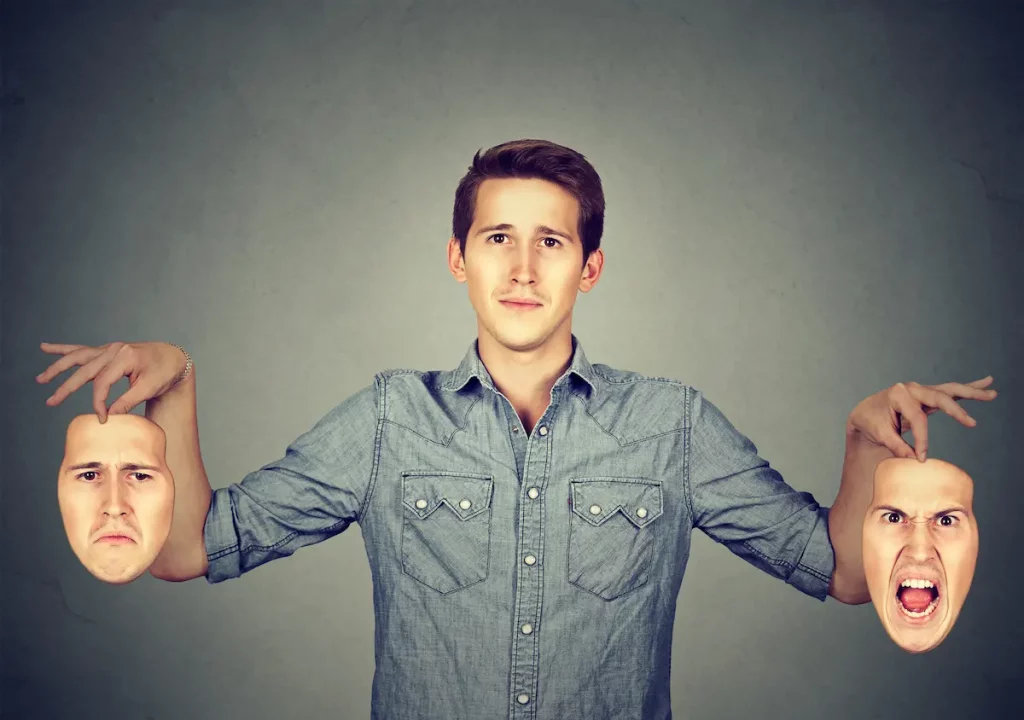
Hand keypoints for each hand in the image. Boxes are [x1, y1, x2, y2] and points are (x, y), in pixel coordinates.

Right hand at [36, 341, 188, 422]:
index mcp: (125, 357)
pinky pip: (81, 350)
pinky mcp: (107, 351)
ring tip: (40, 379)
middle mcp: (114, 349)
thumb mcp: (149, 388)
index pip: (102, 383)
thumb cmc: (164, 372)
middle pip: (84, 370)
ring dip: (57, 367)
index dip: (99, 403)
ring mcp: (109, 348)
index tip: (101, 418)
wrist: (174, 358)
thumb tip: (108, 416)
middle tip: (50, 402)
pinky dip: (63, 349)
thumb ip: (128, 401)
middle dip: (66, 387)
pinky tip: (45, 347)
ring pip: (77, 357)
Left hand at [847, 376, 997, 460]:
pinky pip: (950, 392)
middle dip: (956, 411)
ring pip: (950, 390)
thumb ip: (898, 446)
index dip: (922, 440)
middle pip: (940, 397)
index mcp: (899, 395)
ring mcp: (921, 390)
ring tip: (992, 392)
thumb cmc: (871, 421)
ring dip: (972, 392)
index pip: (918, 419)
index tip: (922, 457)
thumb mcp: (879, 435)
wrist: (865, 411)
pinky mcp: (928, 396)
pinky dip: (968, 389)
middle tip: (972, 424)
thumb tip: (916, 459)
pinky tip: (986, 384)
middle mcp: (912, 388)